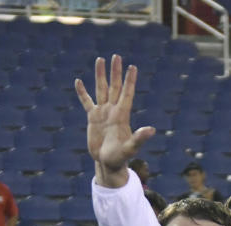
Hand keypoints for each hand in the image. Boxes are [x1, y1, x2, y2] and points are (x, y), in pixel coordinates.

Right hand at [75, 55, 155, 185]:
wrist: (108, 163)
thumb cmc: (121, 158)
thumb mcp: (130, 148)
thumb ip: (139, 138)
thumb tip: (151, 130)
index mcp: (122, 115)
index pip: (127, 93)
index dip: (130, 80)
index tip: (132, 67)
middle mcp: (113, 110)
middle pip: (114, 87)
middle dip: (115, 72)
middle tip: (116, 56)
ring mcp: (102, 113)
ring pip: (100, 90)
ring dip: (100, 75)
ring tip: (100, 60)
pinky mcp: (92, 118)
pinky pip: (86, 102)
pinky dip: (82, 92)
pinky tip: (79, 81)